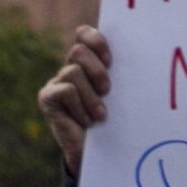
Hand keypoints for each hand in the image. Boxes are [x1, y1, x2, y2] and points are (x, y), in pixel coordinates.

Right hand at [41, 25, 112, 174]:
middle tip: (107, 90)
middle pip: (77, 51)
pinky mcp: (47, 98)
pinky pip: (66, 91)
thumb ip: (118, 75)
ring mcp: (55, 83)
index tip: (111, 61)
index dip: (96, 41)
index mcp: (87, 63)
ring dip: (91, 95)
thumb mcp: (117, 94)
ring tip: (100, 115)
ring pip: (72, 71)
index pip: (83, 34)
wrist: (96, 153)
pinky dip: (80, 107)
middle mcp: (69, 69)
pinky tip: (86, 121)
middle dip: (96, 70)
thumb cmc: (112, 120)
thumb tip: (139, 55)